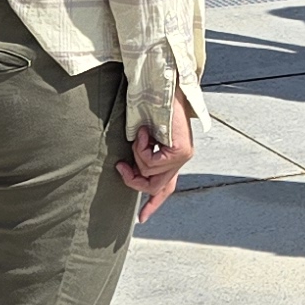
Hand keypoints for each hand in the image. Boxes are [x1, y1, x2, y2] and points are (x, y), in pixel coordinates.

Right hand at [116, 96, 196, 221]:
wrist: (162, 86)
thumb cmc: (150, 105)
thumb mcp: (143, 136)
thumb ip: (142, 155)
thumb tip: (131, 172)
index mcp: (173, 157)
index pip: (165, 187)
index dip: (153, 203)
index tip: (141, 219)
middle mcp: (181, 159)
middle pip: (154, 187)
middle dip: (134, 179)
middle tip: (120, 166)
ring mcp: (183, 156)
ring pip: (150, 174)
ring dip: (136, 155)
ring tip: (141, 134)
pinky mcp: (182, 152)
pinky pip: (151, 163)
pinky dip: (141, 148)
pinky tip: (146, 131)